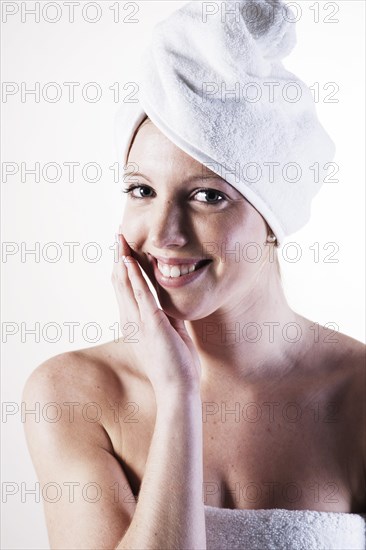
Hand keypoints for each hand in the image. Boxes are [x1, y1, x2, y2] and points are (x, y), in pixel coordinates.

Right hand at [111, 232, 201, 397]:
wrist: (177, 388)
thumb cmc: (176, 364)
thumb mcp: (170, 333)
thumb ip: (166, 316)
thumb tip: (169, 303)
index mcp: (135, 322)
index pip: (126, 288)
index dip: (124, 267)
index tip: (124, 248)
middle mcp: (131, 319)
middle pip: (120, 281)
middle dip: (119, 256)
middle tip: (118, 234)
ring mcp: (138, 322)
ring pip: (125, 284)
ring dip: (122, 259)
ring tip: (120, 238)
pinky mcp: (150, 323)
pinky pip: (140, 294)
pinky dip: (133, 276)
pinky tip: (129, 260)